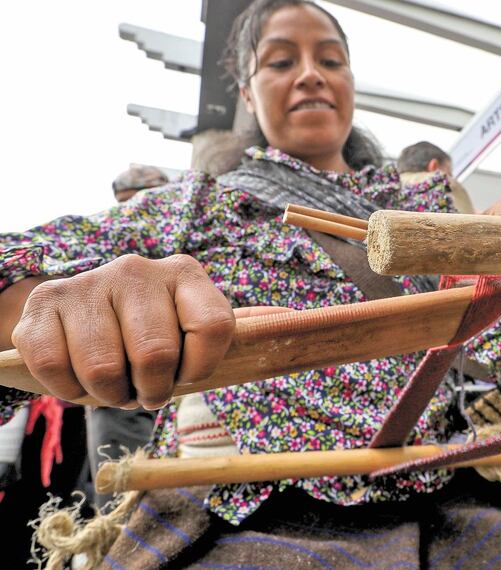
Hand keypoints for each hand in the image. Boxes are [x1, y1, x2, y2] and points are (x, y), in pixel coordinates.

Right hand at [11, 254, 235, 408]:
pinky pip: (56, 369)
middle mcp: (138, 269)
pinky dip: (69, 390)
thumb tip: (293, 320)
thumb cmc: (150, 330)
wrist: (78, 317)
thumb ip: (239, 326)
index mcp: (185, 273)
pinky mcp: (44, 304)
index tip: (185, 373)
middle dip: (151, 389)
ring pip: (105, 368)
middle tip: (142, 387)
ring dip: (109, 393)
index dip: (199, 367)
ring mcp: (89, 282)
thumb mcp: (194, 323)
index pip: (214, 327)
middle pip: (156, 355)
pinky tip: (77, 374)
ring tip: (113, 382)